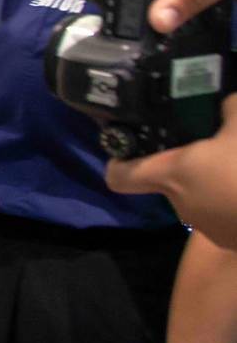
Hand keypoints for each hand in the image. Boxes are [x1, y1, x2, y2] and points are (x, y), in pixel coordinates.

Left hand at [106, 95, 236, 249]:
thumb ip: (229, 108)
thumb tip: (226, 103)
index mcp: (172, 174)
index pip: (119, 176)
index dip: (118, 163)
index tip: (126, 149)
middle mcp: (180, 202)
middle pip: (166, 181)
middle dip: (183, 164)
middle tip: (205, 146)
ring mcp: (205, 225)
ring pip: (195, 196)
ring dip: (210, 182)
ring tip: (233, 164)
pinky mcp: (228, 239)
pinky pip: (220, 211)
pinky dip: (228, 199)